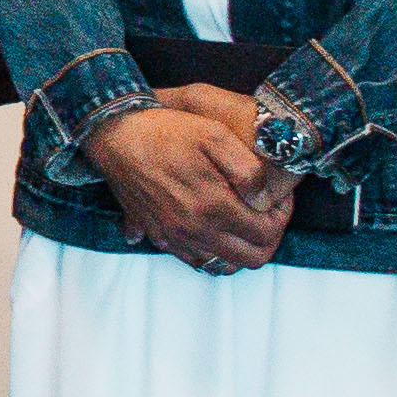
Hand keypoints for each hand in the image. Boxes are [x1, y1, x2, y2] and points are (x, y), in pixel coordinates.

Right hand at [87, 92, 295, 273]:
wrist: (115, 135)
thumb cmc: (166, 131)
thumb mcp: (215, 135)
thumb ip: (249, 170)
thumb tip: (264, 199)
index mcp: (212, 206)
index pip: (267, 233)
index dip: (282, 216)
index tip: (278, 198)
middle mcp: (193, 230)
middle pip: (251, 258)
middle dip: (268, 238)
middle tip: (265, 213)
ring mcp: (173, 236)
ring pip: (224, 265)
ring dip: (241, 248)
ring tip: (242, 220)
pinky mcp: (157, 235)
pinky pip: (195, 261)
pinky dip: (212, 252)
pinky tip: (213, 228)